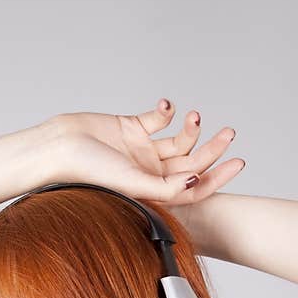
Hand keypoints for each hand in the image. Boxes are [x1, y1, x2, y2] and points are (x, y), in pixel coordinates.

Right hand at [46, 98, 244, 209]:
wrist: (60, 147)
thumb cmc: (89, 173)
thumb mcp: (132, 183)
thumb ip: (165, 186)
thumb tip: (195, 180)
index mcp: (152, 191)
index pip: (192, 187)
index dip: (217, 178)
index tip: (237, 163)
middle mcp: (150, 172)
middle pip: (190, 162)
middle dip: (211, 148)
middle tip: (229, 133)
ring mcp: (143, 150)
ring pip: (179, 140)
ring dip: (191, 128)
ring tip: (193, 116)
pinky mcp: (132, 127)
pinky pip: (158, 118)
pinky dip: (166, 110)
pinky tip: (165, 105)